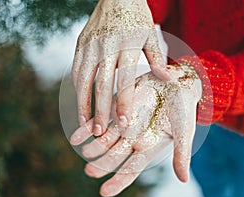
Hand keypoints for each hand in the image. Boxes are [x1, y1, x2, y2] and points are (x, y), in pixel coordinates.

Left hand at [70, 64, 201, 196]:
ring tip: (85, 151)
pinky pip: (100, 120)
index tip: (104, 192)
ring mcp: (124, 125)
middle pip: (114, 156)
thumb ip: (181, 153)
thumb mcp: (184, 131)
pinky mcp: (117, 108)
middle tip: (90, 171)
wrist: (176, 82)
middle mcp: (133, 139)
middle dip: (102, 164)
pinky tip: (77, 136)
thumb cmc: (184, 108)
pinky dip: (88, 128)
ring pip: (104, 140)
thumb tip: (184, 180)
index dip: (118, 181)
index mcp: (148, 147)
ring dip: (94, 147)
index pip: (131, 169)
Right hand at [72, 0, 171, 135]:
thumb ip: (156, 58)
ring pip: (84, 81)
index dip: (124, 102)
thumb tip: (167, 79)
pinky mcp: (80, 45)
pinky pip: (76, 71)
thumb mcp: (150, 34)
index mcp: (127, 45)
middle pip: (102, 85)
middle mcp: (107, 47)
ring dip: (84, 104)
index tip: (124, 122)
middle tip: (101, 132)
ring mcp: (90, 46)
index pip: (125, 80)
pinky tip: (80, 105)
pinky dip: (77, 90)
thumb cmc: (136, 17)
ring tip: (86, 125)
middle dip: (101, 110)